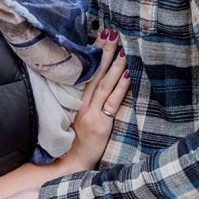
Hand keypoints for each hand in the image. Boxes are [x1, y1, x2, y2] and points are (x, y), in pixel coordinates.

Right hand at [61, 29, 130, 171]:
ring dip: (114, 66)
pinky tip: (129, 75)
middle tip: (112, 33)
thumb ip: (81, 100)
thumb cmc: (72, 142)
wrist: (69, 165)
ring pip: (103, 85)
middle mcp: (81, 104)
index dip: (92, 53)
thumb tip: (92, 81)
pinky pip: (112, 103)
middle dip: (103, 52)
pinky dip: (121, 88)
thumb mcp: (73, 117)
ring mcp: (91, 114)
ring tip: (123, 49)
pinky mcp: (100, 124)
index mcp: (74, 100)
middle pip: (93, 73)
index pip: (84, 72)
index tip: (100, 35)